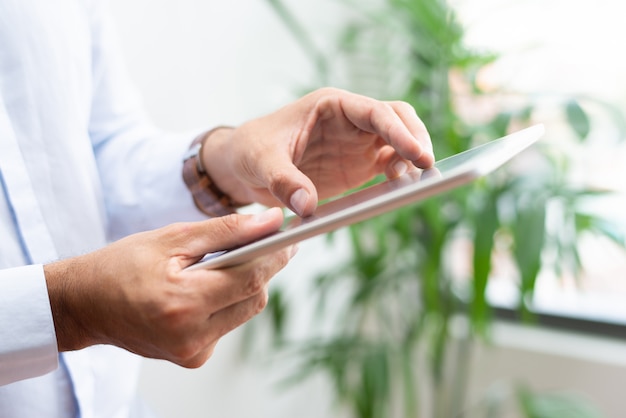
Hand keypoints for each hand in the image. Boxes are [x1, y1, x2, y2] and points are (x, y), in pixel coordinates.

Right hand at [44, 208, 294, 367]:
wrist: (84, 305)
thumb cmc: (121, 265)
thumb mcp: (173, 238)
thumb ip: (227, 231)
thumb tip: (272, 223)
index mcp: (183, 303)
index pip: (250, 278)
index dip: (275, 255)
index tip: (290, 236)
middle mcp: (192, 336)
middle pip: (254, 298)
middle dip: (263, 268)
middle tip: (265, 243)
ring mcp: (192, 352)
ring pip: (244, 312)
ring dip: (245, 285)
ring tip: (229, 262)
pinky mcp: (192, 358)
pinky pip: (226, 325)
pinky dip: (227, 302)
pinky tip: (208, 287)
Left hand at [202, 87, 433, 216]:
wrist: (244, 165)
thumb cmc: (251, 149)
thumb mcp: (260, 161)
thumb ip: (283, 180)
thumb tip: (307, 206)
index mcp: (330, 106)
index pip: (374, 111)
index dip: (398, 130)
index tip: (416, 152)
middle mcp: (349, 122)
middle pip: (397, 119)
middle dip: (416, 138)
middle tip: (426, 166)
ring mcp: (356, 144)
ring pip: (399, 142)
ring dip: (412, 159)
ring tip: (413, 182)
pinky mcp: (358, 167)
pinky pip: (389, 167)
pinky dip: (401, 177)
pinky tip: (400, 190)